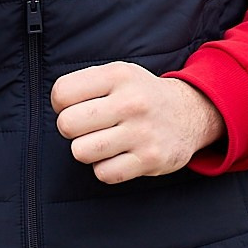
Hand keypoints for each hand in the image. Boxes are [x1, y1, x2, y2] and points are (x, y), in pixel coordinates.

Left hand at [51, 63, 225, 184]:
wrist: (190, 113)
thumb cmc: (140, 95)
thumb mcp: (118, 74)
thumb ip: (85, 84)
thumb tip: (57, 108)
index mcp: (118, 75)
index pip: (62, 93)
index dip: (60, 104)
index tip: (75, 106)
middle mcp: (131, 102)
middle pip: (67, 124)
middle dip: (71, 129)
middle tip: (88, 127)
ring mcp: (142, 132)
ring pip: (81, 152)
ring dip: (87, 150)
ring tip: (103, 142)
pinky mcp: (151, 159)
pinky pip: (104, 173)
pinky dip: (105, 168)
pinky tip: (118, 156)